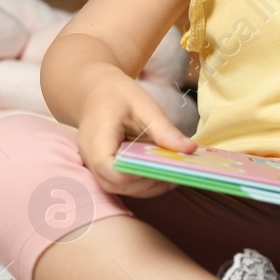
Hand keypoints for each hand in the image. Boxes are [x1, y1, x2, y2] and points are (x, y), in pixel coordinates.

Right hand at [75, 71, 195, 197]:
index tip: (163, 167)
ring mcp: (93, 165)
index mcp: (97, 139)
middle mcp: (90, 157)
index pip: (111, 170)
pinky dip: (141, 182)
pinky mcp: (103, 168)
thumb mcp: (144, 106)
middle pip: (115, 184)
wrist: (95, 91)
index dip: (137, 174)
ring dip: (146, 186)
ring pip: (118, 188)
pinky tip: (160, 173)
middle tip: (174, 173)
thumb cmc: (117, 95)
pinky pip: (120, 183)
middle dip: (146, 184)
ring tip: (171, 175)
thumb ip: (164, 130)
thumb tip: (190, 149)